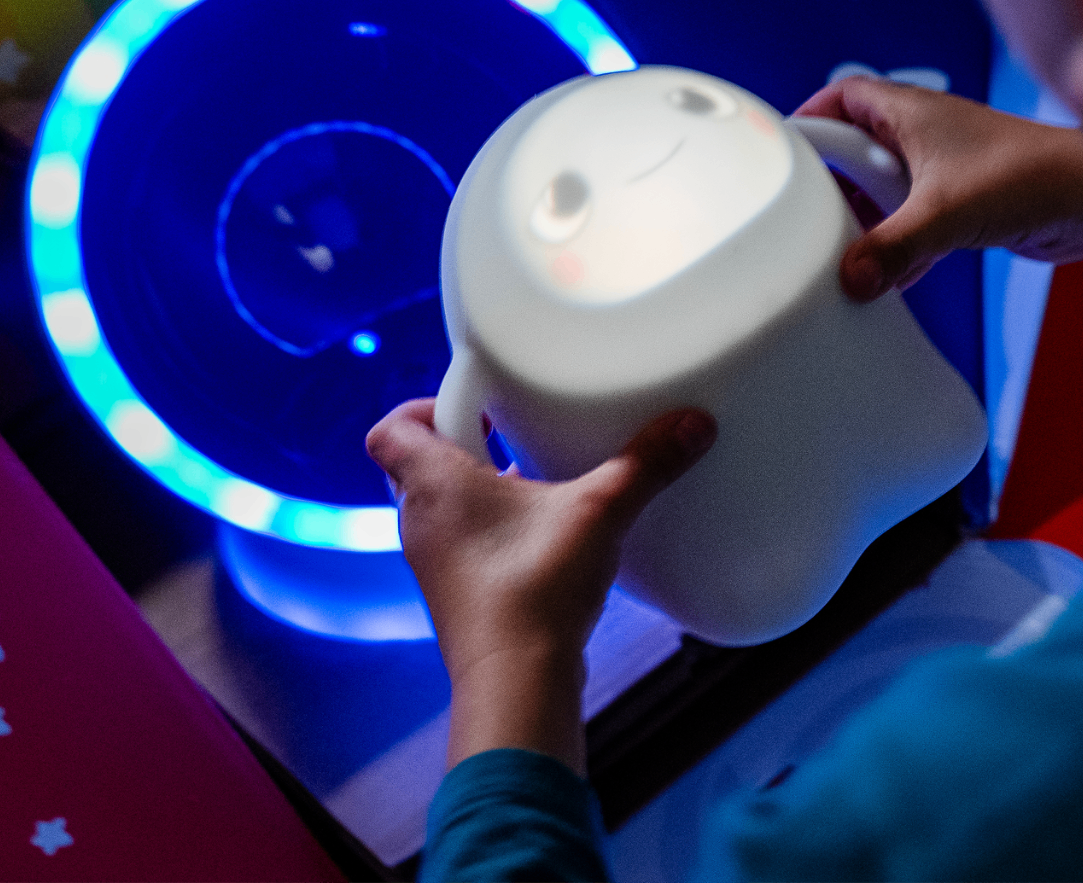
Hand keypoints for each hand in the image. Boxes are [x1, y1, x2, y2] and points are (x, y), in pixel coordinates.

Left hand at [366, 399, 715, 772]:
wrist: (516, 679)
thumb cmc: (534, 589)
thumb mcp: (599, 510)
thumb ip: (645, 463)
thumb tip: (692, 424)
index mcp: (432, 482)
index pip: (390, 429)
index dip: (424, 406)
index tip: (479, 402)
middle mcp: (421, 520)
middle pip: (414, 464)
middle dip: (458, 442)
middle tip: (508, 430)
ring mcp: (434, 562)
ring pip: (439, 507)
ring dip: (475, 488)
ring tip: (532, 478)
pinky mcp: (458, 594)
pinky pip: (462, 545)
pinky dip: (490, 530)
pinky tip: (541, 534)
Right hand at [795, 74, 1082, 299]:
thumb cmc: (1028, 176)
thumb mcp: (944, 214)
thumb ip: (892, 248)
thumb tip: (851, 277)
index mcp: (910, 112)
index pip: (842, 96)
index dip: (809, 119)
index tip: (781, 153)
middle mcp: (925, 135)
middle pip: (857, 149)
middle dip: (835, 182)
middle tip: (811, 214)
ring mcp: (945, 170)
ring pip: (886, 191)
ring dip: (870, 220)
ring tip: (847, 249)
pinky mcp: (965, 205)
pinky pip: (915, 222)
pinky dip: (902, 246)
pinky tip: (892, 277)